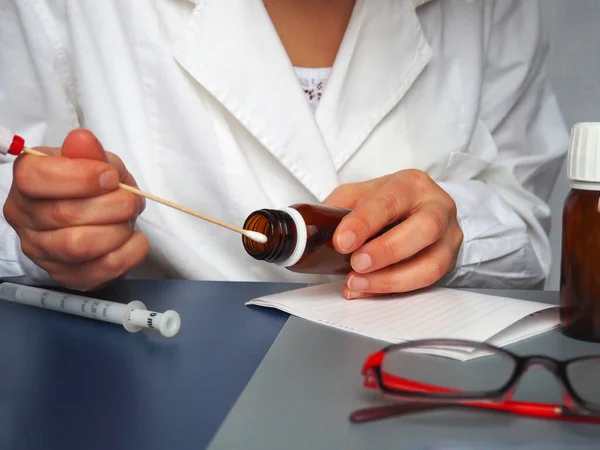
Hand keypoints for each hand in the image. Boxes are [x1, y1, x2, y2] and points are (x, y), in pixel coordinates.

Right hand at [3, 129, 149, 290]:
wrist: (97, 219)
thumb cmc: (92, 186)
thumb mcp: (95, 161)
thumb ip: (90, 153)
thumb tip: (83, 140)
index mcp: (27, 181)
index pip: (35, 179)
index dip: (81, 177)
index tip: (110, 176)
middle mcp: (25, 218)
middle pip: (64, 215)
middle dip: (112, 205)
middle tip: (131, 200)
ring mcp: (43, 251)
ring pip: (78, 246)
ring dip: (117, 230)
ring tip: (128, 220)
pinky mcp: (67, 276)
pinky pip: (99, 270)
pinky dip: (128, 253)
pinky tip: (134, 239)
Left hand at [323, 169, 462, 298]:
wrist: (418, 211)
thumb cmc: (386, 203)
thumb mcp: (359, 195)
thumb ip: (337, 208)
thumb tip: (311, 231)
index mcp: (411, 184)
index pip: (389, 200)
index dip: (364, 222)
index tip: (342, 241)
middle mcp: (437, 206)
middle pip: (424, 228)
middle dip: (386, 250)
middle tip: (356, 264)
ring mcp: (449, 235)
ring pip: (431, 262)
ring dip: (390, 278)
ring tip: (357, 283)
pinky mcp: (449, 261)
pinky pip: (428, 282)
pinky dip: (394, 289)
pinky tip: (369, 290)